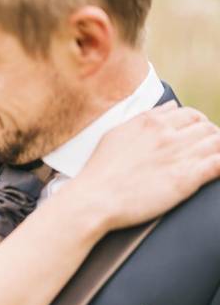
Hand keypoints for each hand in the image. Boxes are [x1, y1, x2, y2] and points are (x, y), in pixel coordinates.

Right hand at [69, 101, 219, 229]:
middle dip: (211, 136)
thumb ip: (145, 118)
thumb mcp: (117, 133)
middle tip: (207, 149)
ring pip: (217, 142)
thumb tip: (168, 107)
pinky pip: (218, 164)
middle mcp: (167, 135)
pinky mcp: (186, 179)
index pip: (189, 114)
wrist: (96, 196)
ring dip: (218, 149)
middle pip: (207, 127)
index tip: (196, 134)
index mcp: (151, 123)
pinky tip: (217, 170)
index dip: (197, 124)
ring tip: (212, 159)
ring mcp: (178, 155)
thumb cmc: (101, 169)